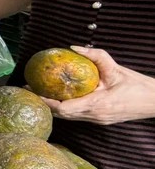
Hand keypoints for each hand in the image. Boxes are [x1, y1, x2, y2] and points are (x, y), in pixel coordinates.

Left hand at [40, 46, 154, 124]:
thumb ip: (95, 56)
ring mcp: (97, 120)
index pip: (63, 107)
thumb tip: (74, 47)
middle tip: (30, 89)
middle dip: (44, 103)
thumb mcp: (116, 69)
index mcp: (97, 105)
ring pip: (68, 117)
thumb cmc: (137, 85)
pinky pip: (76, 115)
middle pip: (61, 115)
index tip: (33, 90)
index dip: (46, 100)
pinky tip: (57, 96)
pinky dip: (64, 107)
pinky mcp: (99, 120)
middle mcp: (94, 116)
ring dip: (53, 106)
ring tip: (39, 92)